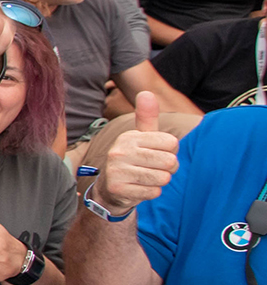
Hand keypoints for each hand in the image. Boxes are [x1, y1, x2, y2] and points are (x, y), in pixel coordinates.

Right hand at [96, 91, 178, 214]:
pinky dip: (151, 192)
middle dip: (168, 168)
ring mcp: (117, 170)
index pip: (171, 143)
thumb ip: (147, 117)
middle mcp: (120, 151)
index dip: (170, 151)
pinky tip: (139, 188)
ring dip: (160, 181)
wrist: (111, 188)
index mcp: (129, 136)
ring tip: (146, 178)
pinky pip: (153, 192)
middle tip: (154, 168)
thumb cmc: (133, 159)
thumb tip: (146, 92)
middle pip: (169, 161)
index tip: (156, 153)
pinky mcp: (118, 189)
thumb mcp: (140, 137)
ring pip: (163, 178)